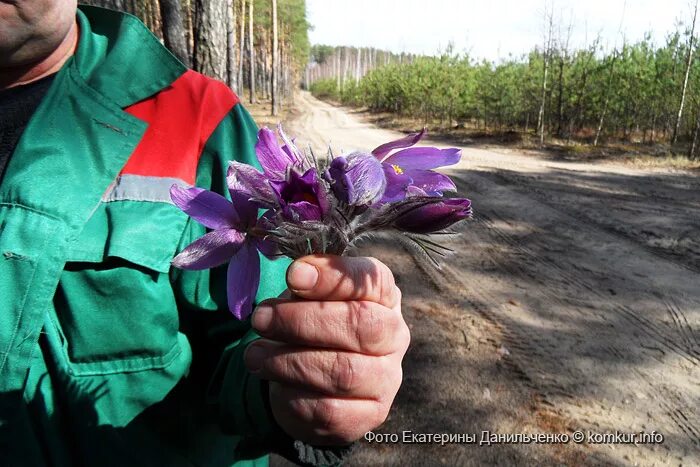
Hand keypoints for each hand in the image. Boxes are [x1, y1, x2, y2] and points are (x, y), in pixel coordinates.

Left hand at [243, 255, 409, 444]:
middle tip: (261, 319)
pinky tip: (273, 382)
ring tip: (255, 354)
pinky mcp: (368, 416)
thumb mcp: (311, 295)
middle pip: (360, 324)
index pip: (372, 279)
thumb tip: (298, 272)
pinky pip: (328, 409)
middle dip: (302, 321)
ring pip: (342, 371)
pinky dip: (292, 393)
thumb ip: (308, 280)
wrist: (316, 380)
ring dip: (289, 361)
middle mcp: (394, 336)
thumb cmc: (315, 323)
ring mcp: (386, 379)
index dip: (333, 276)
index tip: (293, 275)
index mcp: (384, 297)